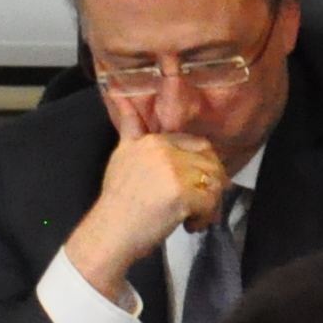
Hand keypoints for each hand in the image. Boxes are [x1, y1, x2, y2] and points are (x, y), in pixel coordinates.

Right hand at [61, 89, 229, 293]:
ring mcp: (172, 171)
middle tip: (198, 205)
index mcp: (152, 141)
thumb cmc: (118, 201)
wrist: (109, 233)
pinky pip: (211, 202)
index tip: (192, 186)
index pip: (197, 145)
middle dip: (210, 186)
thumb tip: (116, 90)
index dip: (200, 167)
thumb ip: (130, 126)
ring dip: (209, 204)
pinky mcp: (181, 194)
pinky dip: (204, 218)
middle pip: (210, 162)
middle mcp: (162, 151)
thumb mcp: (121, 155)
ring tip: (191, 217)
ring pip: (213, 182)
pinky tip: (188, 225)